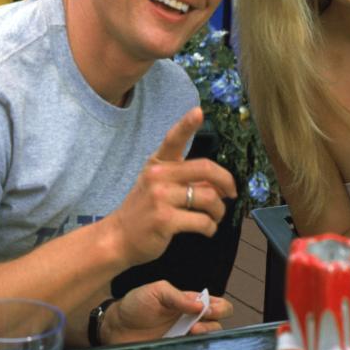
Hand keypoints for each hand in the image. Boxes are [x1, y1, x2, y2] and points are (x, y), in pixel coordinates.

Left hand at [101, 281, 232, 344]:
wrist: (115, 327)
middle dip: (214, 321)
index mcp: (189, 302)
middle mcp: (189, 320)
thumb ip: (178, 296)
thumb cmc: (135, 304)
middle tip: (198, 322)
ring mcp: (183, 336)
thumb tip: (201, 304)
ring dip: (206, 335)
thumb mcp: (156, 291)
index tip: (208, 308)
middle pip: (217, 323)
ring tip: (192, 331)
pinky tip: (186, 343)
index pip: (216, 303)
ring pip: (208, 340)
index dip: (219, 306)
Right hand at [109, 107, 237, 265]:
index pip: (174, 139)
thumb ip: (188, 180)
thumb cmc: (144, 210)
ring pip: (208, 197)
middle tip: (231, 193)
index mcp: (158, 164)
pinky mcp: (165, 220)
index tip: (199, 111)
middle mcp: (158, 175)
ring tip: (215, 216)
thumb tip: (219, 184)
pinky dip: (210, 228)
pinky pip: (203, 221)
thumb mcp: (161, 187)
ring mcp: (160, 198)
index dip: (187, 124)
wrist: (118, 238)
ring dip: (219, 210)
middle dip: (226, 181)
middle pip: (205, 168)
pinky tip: (207, 229)